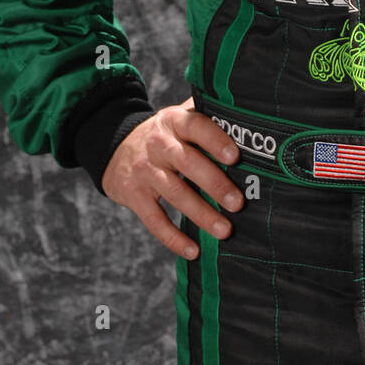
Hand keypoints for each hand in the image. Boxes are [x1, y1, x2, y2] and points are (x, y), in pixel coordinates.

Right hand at [101, 98, 243, 258]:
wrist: (116, 147)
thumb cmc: (165, 134)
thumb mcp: (179, 117)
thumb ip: (207, 114)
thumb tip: (248, 115)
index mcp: (174, 121)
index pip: (195, 126)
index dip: (215, 140)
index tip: (235, 157)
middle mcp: (158, 144)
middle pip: (187, 163)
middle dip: (214, 184)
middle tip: (238, 203)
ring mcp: (144, 170)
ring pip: (175, 193)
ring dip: (201, 214)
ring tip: (224, 230)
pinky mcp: (134, 195)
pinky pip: (154, 219)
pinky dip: (173, 238)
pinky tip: (193, 250)